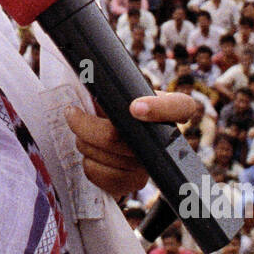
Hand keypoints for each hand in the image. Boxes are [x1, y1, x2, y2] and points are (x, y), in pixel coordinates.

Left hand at [64, 92, 198, 200]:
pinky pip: (101, 175)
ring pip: (105, 155)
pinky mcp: (134, 183)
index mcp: (167, 109)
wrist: (113, 141)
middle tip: (72, 113)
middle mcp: (162, 140)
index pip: (181, 107)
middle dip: (84, 126)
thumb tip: (88, 70)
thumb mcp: (117, 89)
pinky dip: (88, 164)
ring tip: (84, 136)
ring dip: (83, 143)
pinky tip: (91, 156)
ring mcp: (149, 164)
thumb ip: (112, 83)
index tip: (135, 107)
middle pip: (117, 136)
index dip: (160, 109)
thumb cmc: (114, 107)